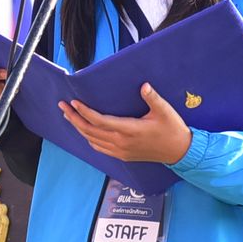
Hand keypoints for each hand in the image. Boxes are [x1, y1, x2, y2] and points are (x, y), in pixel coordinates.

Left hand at [60, 83, 192, 165]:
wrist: (179, 152)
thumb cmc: (172, 129)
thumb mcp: (164, 111)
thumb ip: (152, 98)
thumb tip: (143, 86)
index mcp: (129, 130)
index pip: (99, 121)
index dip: (84, 112)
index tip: (73, 102)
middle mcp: (121, 143)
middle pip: (90, 131)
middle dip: (74, 118)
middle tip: (62, 106)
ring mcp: (120, 151)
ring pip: (92, 140)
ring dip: (79, 128)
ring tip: (69, 116)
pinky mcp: (122, 155)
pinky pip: (99, 148)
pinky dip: (89, 138)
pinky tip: (85, 131)